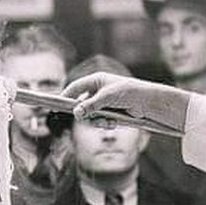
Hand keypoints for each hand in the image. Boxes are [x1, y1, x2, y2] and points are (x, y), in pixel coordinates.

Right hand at [63, 72, 186, 133]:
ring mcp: (103, 103)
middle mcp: (97, 91)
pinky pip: (99, 120)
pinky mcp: (110, 112)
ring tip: (106, 121)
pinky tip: (113, 123)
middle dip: (84, 113)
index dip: (66, 96)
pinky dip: (104, 123)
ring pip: (90, 115)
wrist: (148, 102)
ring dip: (95, 120)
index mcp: (96, 80)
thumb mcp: (107, 98)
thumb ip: (90, 105)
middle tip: (85, 119)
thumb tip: (75, 113)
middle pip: (80, 104)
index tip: (57, 106)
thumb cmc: (128, 92)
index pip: (75, 88)